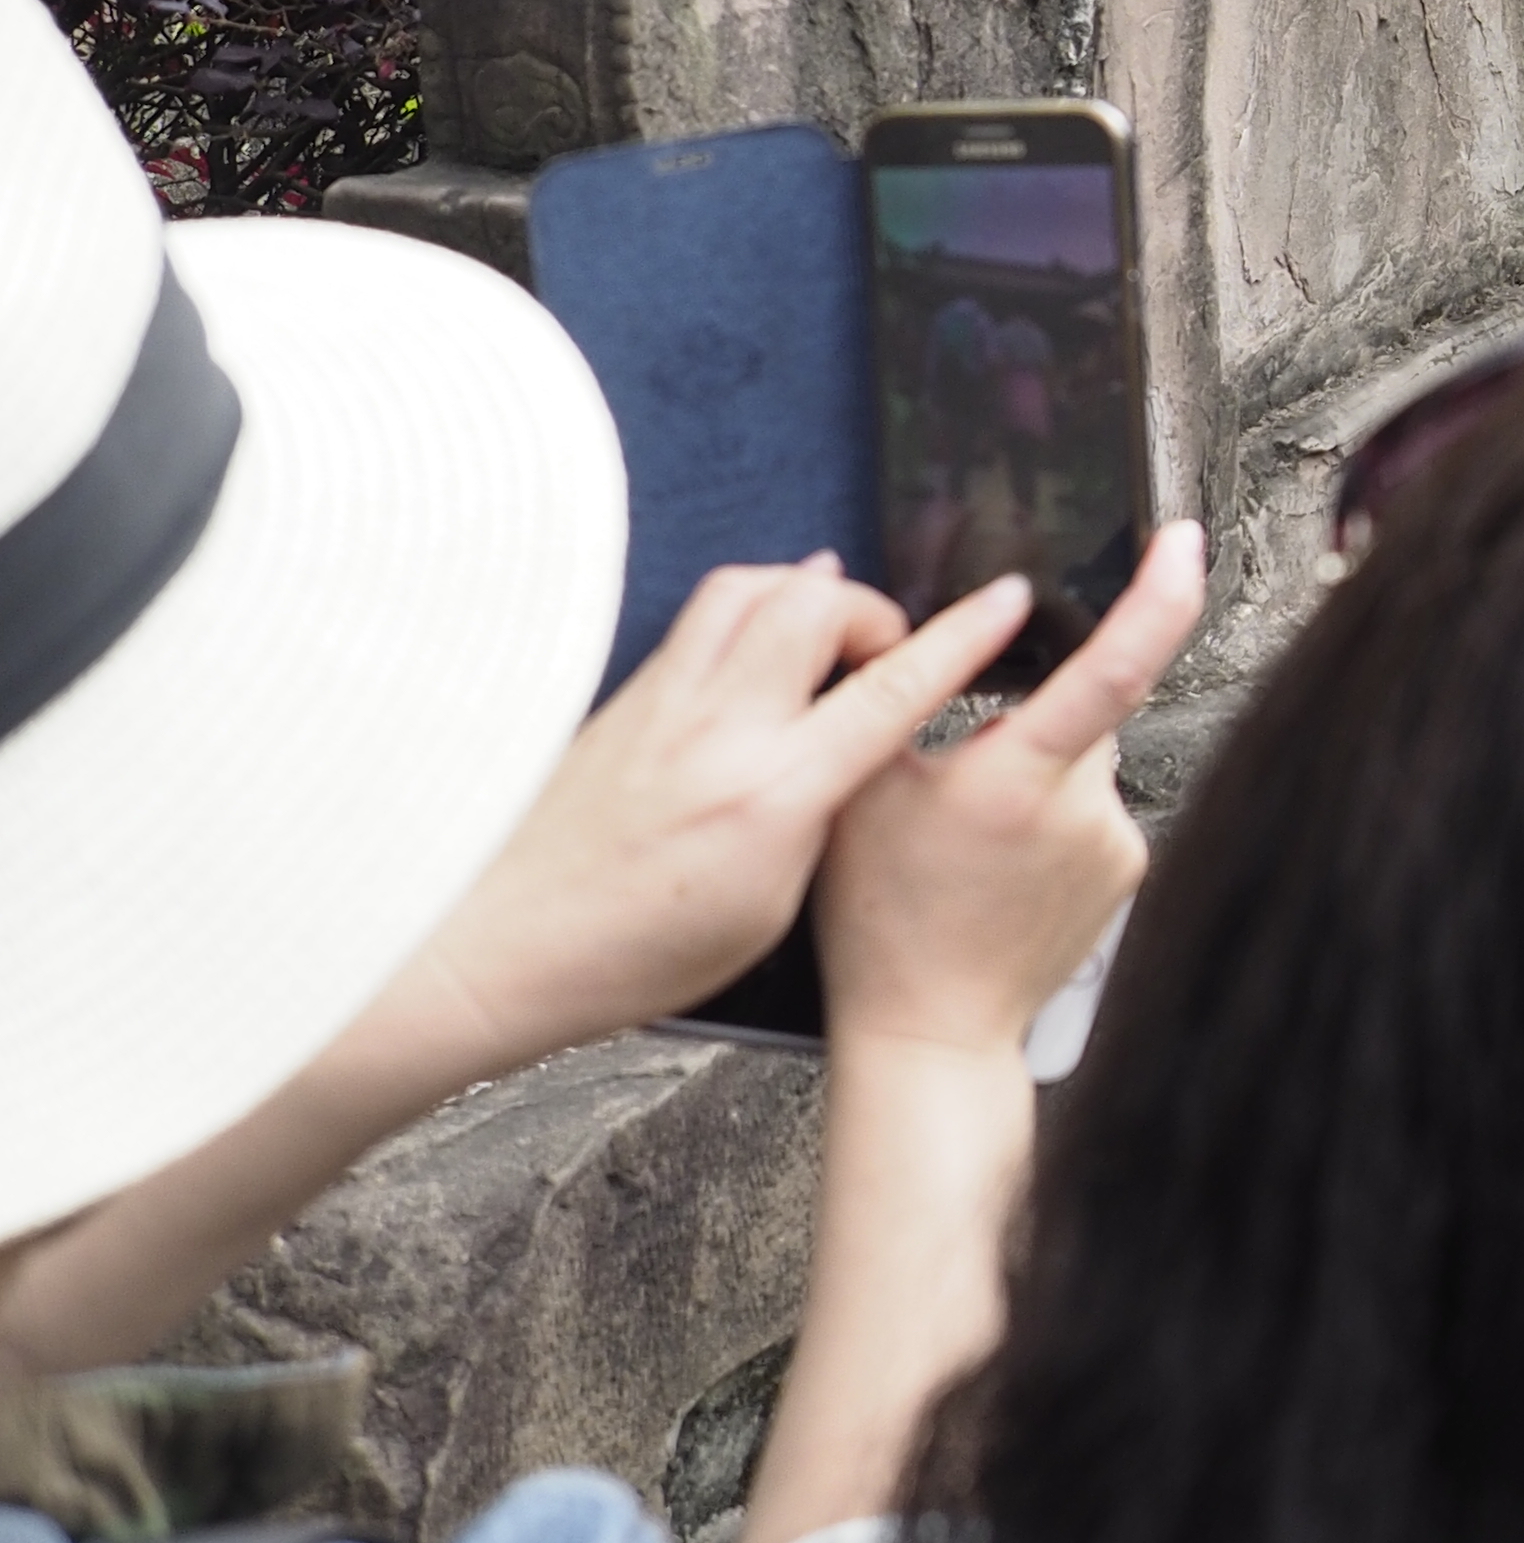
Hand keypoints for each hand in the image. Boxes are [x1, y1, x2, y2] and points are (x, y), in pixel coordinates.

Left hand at [383, 559, 1019, 1081]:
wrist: (498, 951)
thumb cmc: (631, 955)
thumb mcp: (771, 907)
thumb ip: (823, 812)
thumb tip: (852, 748)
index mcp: (771, 796)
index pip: (890, 691)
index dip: (961, 638)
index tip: (1007, 602)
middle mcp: (717, 729)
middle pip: (815, 600)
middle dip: (872, 609)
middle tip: (883, 653)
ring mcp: (663, 704)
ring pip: (752, 587)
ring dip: (806, 594)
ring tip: (824, 640)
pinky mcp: (625, 700)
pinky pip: (702, 620)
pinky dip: (752, 613)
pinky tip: (761, 654)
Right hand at [814, 521, 1206, 1065]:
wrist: (931, 1030)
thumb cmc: (883, 922)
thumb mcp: (866, 792)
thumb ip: (911, 702)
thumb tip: (950, 635)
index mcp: (1017, 779)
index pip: (1113, 666)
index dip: (1158, 594)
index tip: (1181, 541)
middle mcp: (1083, 808)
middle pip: (1082, 712)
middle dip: (1030, 721)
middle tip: (965, 783)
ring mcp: (1115, 844)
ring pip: (1085, 764)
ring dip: (1040, 775)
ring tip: (977, 845)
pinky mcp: (1128, 871)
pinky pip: (1095, 810)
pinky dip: (1056, 820)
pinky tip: (1007, 868)